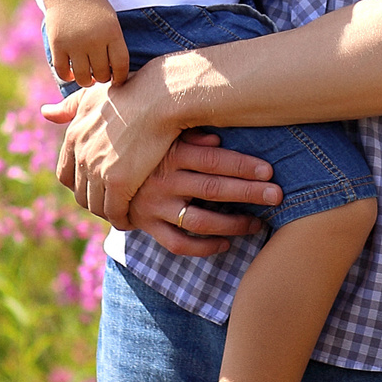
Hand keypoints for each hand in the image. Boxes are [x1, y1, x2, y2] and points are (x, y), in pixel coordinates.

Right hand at [40, 0, 126, 86]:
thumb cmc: (92, 7)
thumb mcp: (111, 21)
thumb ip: (114, 44)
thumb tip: (115, 74)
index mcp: (112, 32)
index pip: (121, 65)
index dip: (121, 77)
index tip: (117, 80)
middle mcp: (94, 39)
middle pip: (102, 74)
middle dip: (103, 78)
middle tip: (100, 75)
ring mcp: (75, 43)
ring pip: (83, 77)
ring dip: (87, 81)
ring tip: (88, 77)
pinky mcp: (57, 45)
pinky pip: (63, 71)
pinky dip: (68, 76)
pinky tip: (71, 72)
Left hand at [49, 63, 180, 224]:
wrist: (160, 97)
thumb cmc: (133, 91)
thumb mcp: (93, 94)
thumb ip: (69, 107)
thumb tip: (45, 112)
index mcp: (73, 136)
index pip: (65, 175)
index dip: (79, 184)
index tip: (96, 186)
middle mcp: (81, 156)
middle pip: (79, 193)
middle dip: (94, 200)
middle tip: (113, 204)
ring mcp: (98, 170)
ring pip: (95, 206)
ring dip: (108, 213)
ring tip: (123, 213)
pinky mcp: (119, 182)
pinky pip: (114, 211)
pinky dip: (121, 219)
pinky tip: (132, 218)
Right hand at [129, 133, 280, 256]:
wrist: (103, 170)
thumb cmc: (147, 145)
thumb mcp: (164, 134)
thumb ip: (189, 135)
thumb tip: (217, 138)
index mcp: (170, 154)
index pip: (212, 160)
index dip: (242, 165)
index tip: (269, 171)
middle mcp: (163, 181)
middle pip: (212, 189)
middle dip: (248, 193)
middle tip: (277, 196)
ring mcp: (154, 207)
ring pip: (199, 221)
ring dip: (232, 224)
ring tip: (257, 224)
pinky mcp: (147, 226)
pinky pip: (177, 244)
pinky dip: (203, 248)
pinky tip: (225, 244)